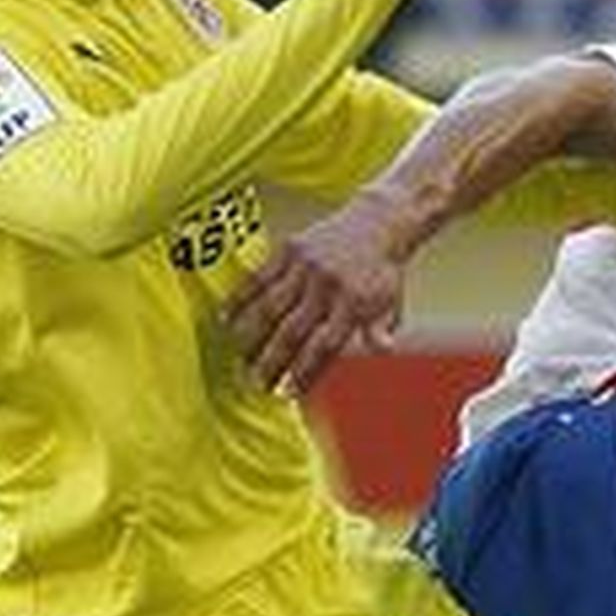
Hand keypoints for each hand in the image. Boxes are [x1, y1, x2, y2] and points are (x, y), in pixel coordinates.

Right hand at [227, 197, 406, 391]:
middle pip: (294, 332)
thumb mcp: (390, 303)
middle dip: (274, 362)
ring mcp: (307, 268)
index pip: (324, 347)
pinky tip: (225, 319)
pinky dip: (240, 299)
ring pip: (272, 307)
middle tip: (257, 385)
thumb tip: (382, 351)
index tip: (288, 394)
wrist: (379, 221)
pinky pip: (260, 278)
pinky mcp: (290, 250)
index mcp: (353, 304)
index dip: (304, 372)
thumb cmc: (382, 272)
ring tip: (240, 360)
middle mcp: (328, 287)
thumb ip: (380, 329)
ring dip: (253, 336)